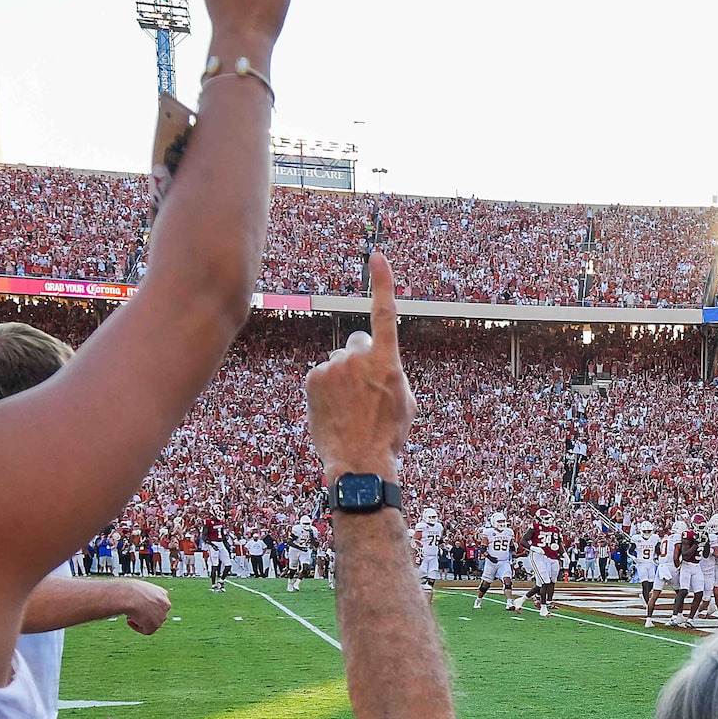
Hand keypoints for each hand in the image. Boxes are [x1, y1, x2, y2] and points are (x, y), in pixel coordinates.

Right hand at [120, 579, 171, 633]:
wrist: (129, 595)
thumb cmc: (130, 589)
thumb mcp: (140, 588)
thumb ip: (143, 596)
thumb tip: (139, 601)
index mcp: (163, 593)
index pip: (159, 603)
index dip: (148, 606)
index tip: (139, 606)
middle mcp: (165, 605)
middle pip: (157, 614)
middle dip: (145, 614)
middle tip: (134, 612)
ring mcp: (162, 616)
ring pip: (152, 623)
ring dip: (141, 621)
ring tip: (129, 617)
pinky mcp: (155, 625)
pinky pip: (147, 630)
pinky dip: (137, 627)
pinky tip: (129, 620)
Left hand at [305, 252, 413, 482]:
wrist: (359, 462)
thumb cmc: (388, 436)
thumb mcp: (404, 401)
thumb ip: (391, 372)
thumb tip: (376, 363)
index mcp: (387, 361)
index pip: (384, 313)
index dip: (381, 282)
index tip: (376, 256)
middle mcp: (358, 357)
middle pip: (358, 344)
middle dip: (360, 359)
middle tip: (365, 390)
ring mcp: (333, 366)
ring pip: (339, 362)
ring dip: (343, 378)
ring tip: (350, 409)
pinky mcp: (313, 378)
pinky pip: (322, 375)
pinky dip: (327, 389)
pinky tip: (335, 411)